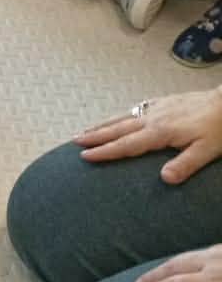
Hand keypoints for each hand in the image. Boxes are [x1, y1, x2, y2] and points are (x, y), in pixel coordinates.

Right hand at [75, 89, 221, 183]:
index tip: (85, 156)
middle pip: (117, 129)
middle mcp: (153, 118)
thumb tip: (164, 179)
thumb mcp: (207, 150)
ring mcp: (157, 108)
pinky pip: (136, 109)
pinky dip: (121, 115)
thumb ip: (185, 164)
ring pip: (123, 117)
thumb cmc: (220, 127)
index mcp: (160, 132)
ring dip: (102, 125)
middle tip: (74, 141)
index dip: (105, 151)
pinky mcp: (165, 102)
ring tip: (85, 130)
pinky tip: (117, 117)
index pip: (126, 144)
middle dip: (95, 135)